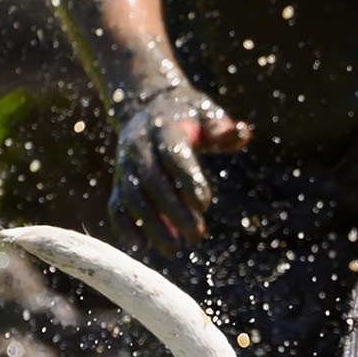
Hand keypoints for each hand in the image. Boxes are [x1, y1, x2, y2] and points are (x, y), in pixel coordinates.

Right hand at [111, 83, 247, 242]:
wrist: (146, 107)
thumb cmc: (186, 115)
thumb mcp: (205, 112)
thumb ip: (222, 128)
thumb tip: (241, 132)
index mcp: (165, 130)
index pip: (174, 156)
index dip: (187, 180)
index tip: (204, 204)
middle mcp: (140, 148)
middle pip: (152, 181)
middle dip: (173, 211)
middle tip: (196, 236)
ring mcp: (126, 165)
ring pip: (132, 197)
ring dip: (151, 225)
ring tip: (173, 249)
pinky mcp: (119, 181)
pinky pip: (116, 205)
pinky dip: (124, 226)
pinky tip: (141, 246)